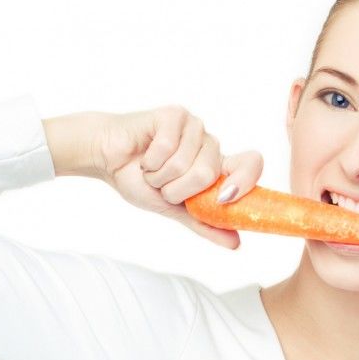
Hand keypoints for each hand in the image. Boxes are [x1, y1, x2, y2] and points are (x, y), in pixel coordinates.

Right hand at [93, 105, 262, 248]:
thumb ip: (205, 223)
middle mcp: (210, 144)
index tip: (223, 198)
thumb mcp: (175, 210)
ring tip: (150, 170)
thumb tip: (236, 243)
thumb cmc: (139, 180)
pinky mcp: (174, 115)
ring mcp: (193, 127)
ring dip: (159, 177)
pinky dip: (148, 163)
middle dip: (176, 190)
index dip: (244, 181)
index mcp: (217, 166)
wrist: (107, 159)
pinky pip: (166, 149)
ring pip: (184, 164)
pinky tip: (143, 156)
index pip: (251, 164)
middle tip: (162, 184)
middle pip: (208, 174)